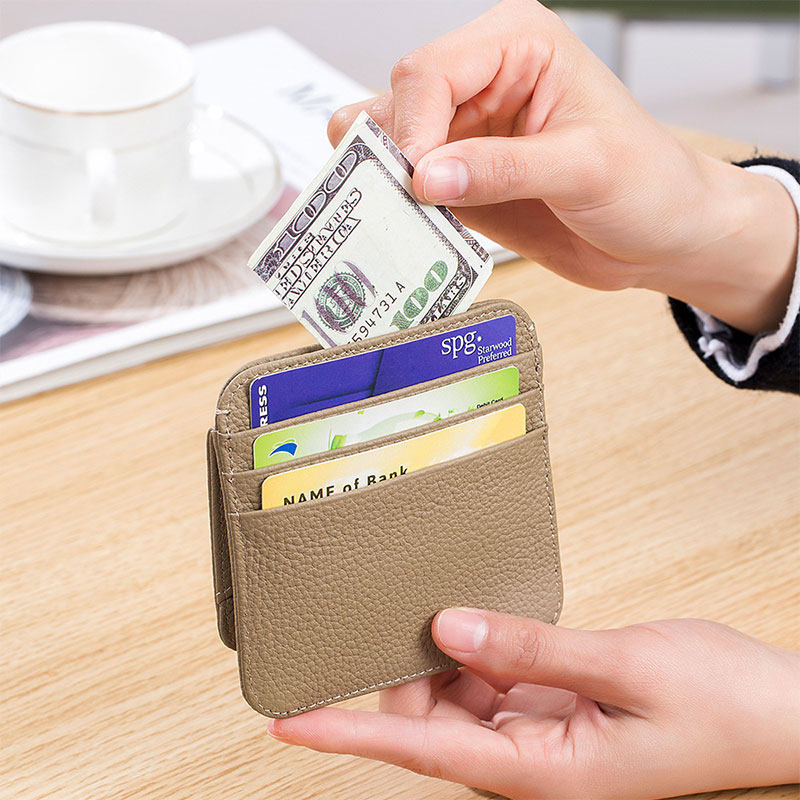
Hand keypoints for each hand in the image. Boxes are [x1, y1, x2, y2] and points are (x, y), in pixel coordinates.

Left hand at [268, 610, 799, 798]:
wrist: (783, 717)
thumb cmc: (724, 710)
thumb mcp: (628, 670)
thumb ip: (531, 650)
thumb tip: (447, 628)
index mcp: (542, 773)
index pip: (421, 755)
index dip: (348, 735)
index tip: (290, 723)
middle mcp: (531, 761)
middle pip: (432, 720)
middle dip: (404, 673)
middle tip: (386, 612)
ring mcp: (542, 735)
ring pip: (460, 696)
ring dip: (444, 657)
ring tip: (429, 606)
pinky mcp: (555, 708)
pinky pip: (495, 679)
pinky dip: (481, 649)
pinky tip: (479, 618)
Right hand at [328, 0, 797, 334]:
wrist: (662, 237)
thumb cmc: (649, 183)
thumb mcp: (585, 169)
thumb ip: (503, 169)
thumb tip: (428, 176)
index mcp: (518, 46)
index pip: (432, 72)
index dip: (413, 126)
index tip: (418, 181)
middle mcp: (483, 83)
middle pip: (398, 103)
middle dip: (391, 154)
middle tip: (398, 202)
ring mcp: (468, 134)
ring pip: (391, 145)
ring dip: (385, 183)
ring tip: (399, 220)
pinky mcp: (462, 181)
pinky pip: (409, 190)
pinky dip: (401, 212)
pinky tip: (414, 233)